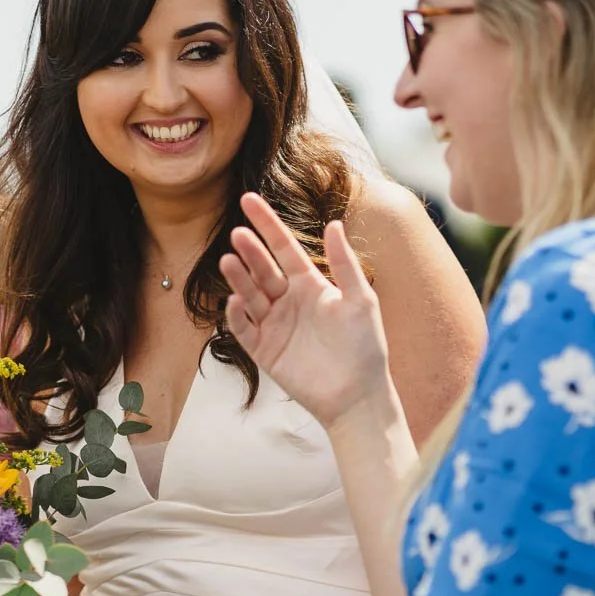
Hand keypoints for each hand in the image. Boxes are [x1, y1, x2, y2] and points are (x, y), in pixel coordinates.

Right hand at [219, 193, 391, 430]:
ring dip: (239, 278)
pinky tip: (235, 301)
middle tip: (237, 234)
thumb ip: (345, 263)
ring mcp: (274, 325)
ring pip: (249, 295)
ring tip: (229, 261)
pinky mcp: (264, 351)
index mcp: (310, 284)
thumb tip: (334, 223)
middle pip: (263, 269)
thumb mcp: (361, 299)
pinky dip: (236, 315)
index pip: (283, 248)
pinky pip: (244, 329)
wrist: (358, 395)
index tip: (248, 200)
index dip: (267, 224)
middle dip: (249, 251)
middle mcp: (288, 301)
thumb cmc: (366, 346)